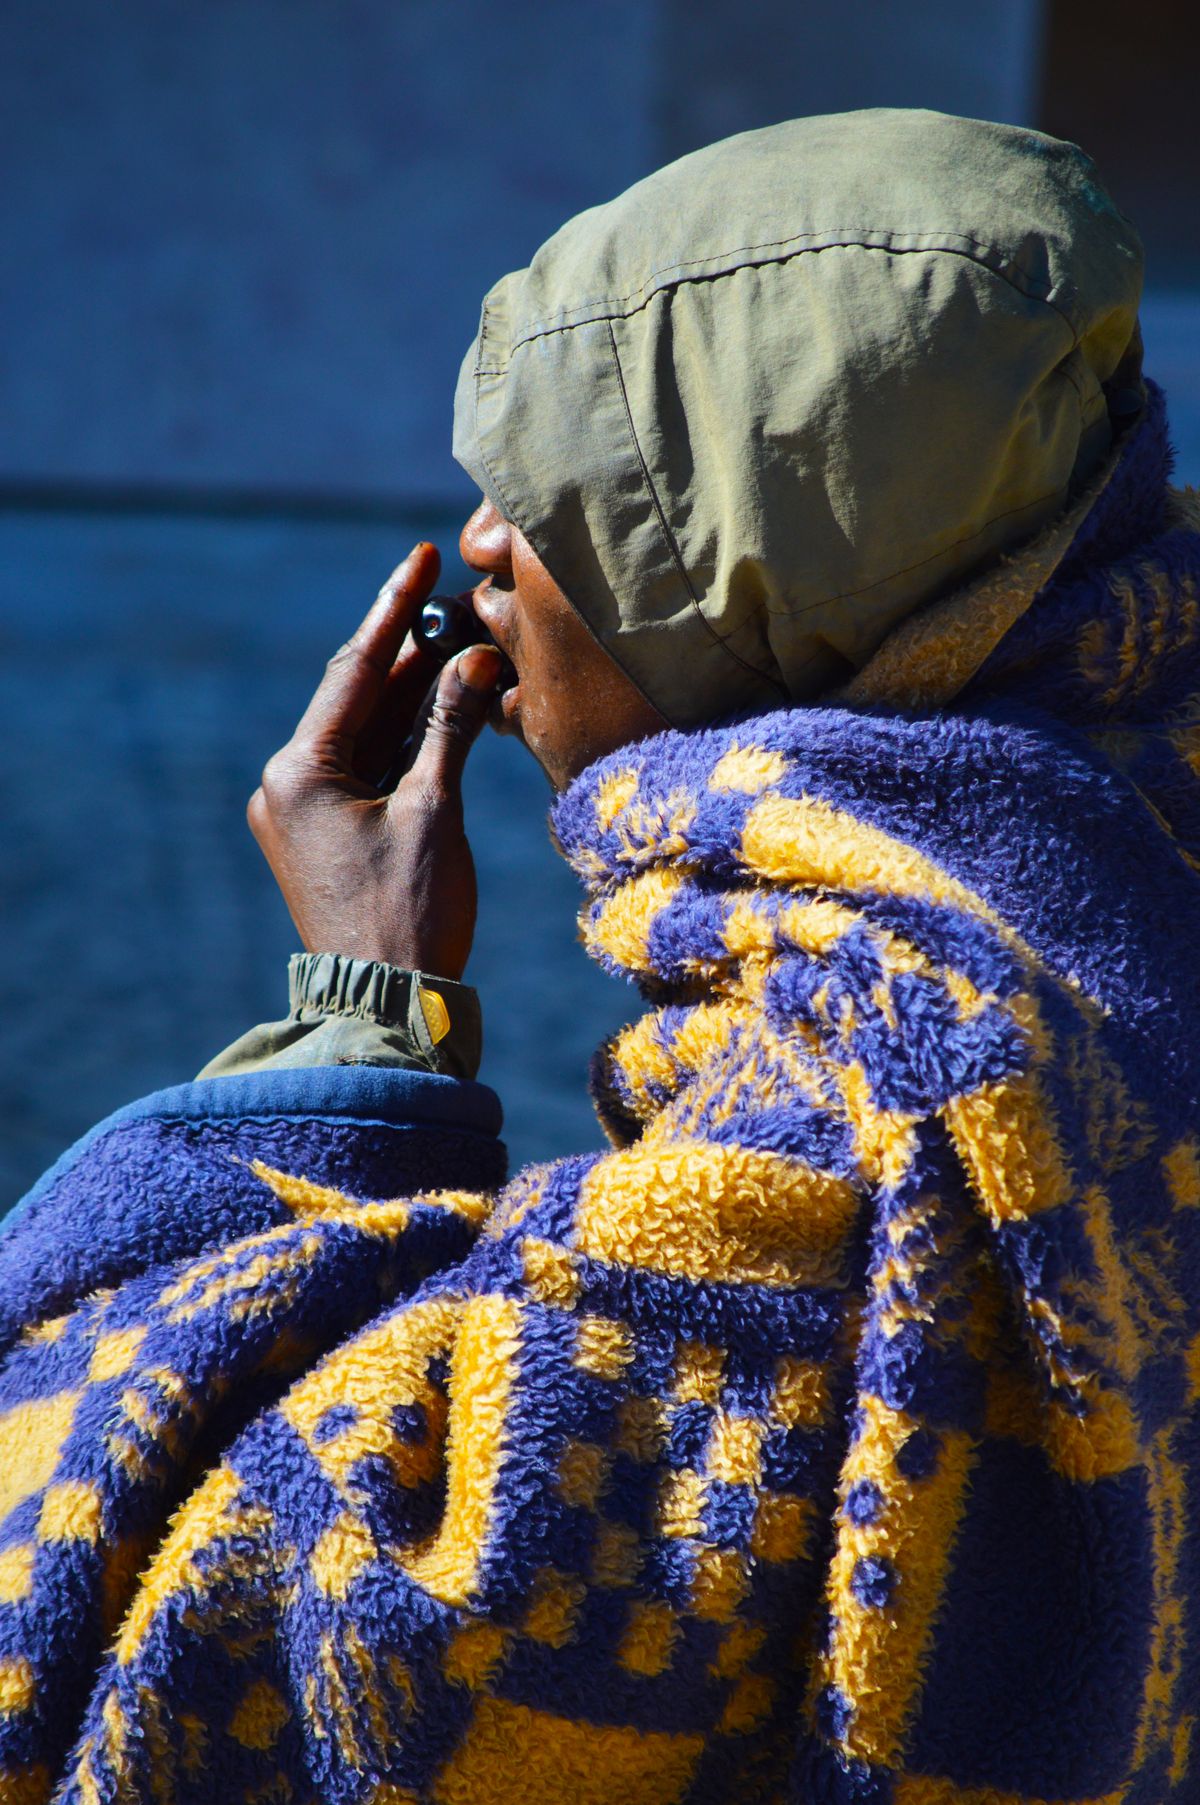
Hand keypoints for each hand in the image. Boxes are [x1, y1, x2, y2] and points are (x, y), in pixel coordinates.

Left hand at [247, 542, 501, 979]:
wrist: (386, 1004)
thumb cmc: (408, 914)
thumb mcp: (435, 812)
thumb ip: (450, 727)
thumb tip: (475, 659)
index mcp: (299, 772)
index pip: (354, 669)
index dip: (394, 609)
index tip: (422, 556)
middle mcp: (289, 785)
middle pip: (357, 696)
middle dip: (408, 650)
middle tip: (455, 598)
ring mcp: (305, 812)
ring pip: (366, 732)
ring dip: (413, 695)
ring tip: (462, 643)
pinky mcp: (328, 835)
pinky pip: (369, 768)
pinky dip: (407, 740)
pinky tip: (447, 704)